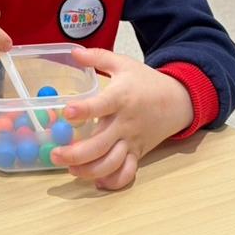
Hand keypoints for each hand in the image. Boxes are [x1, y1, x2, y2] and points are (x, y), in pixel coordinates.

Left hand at [51, 48, 193, 189]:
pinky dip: (112, 182)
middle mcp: (125, 122)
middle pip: (100, 145)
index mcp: (121, 97)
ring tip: (70, 169)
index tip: (67, 112)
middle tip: (55, 155)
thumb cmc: (146, 81)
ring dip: (89, 171)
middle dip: (76, 155)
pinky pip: (127, 174)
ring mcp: (132, 141)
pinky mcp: (138, 153)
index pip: (102, 105)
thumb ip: (97, 57)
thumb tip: (72, 51)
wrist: (178, 101)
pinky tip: (95, 181)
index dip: (84, 110)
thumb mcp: (123, 63)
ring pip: (111, 164)